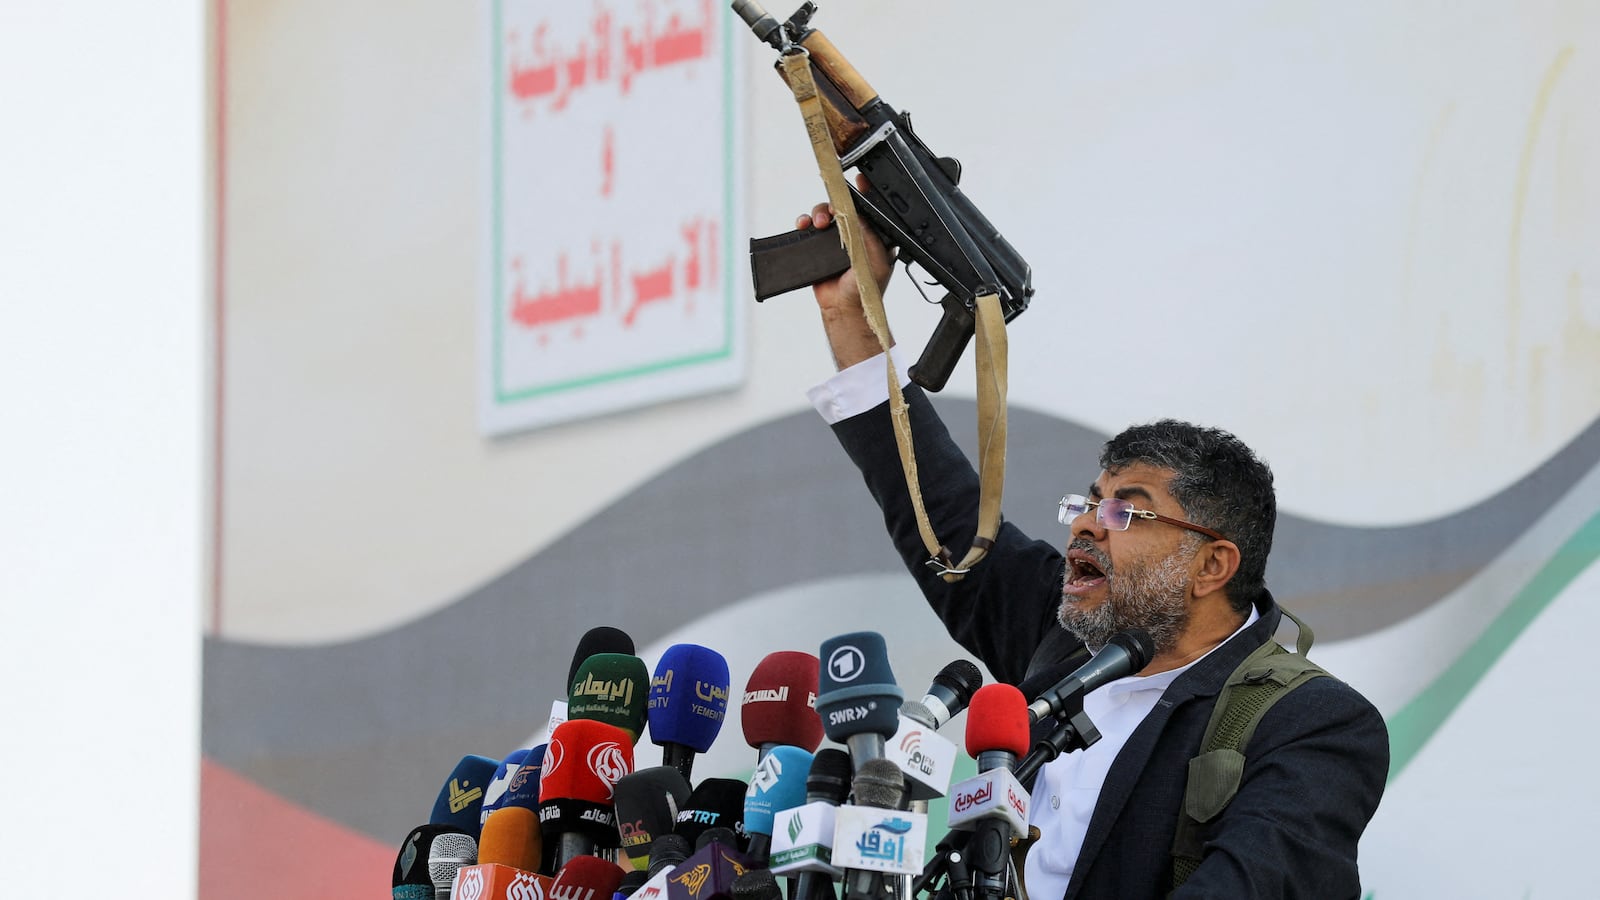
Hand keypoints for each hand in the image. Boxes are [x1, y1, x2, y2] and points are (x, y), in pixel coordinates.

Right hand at [796, 177, 896, 368]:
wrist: (843, 308)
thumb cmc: (865, 289)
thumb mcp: (875, 261)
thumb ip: (869, 238)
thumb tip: (858, 215)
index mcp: (874, 235)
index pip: (870, 208)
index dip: (865, 192)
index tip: (859, 179)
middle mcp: (856, 233)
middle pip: (844, 206)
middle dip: (836, 202)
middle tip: (832, 211)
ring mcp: (837, 239)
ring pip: (826, 214)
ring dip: (819, 212)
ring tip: (817, 222)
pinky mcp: (819, 246)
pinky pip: (810, 227)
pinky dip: (805, 222)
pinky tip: (803, 225)